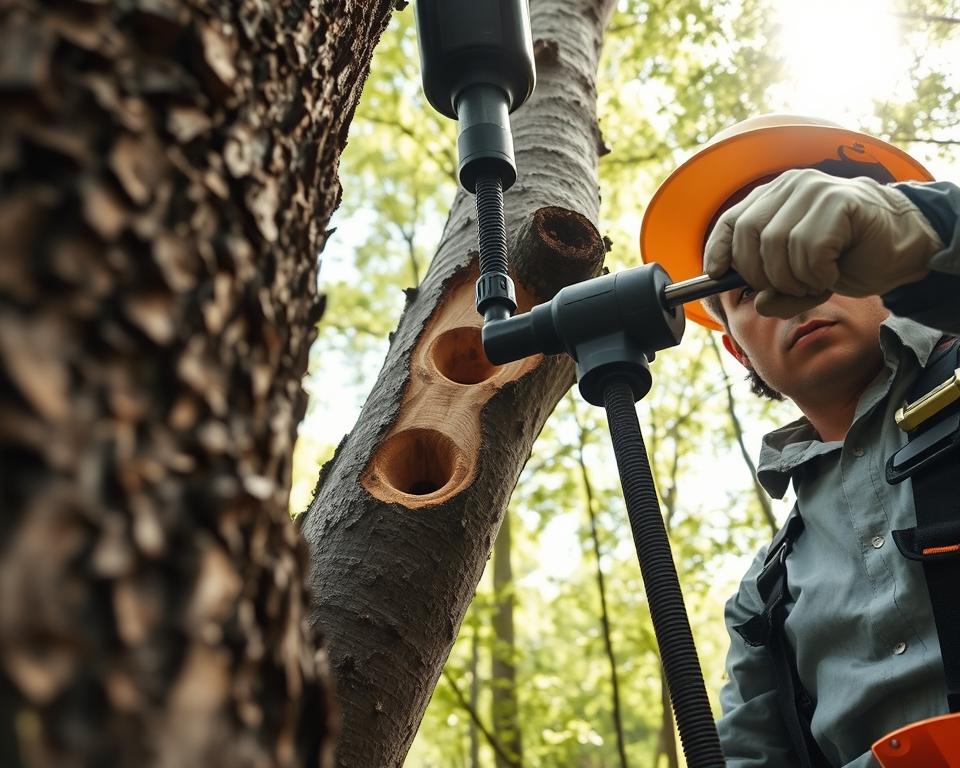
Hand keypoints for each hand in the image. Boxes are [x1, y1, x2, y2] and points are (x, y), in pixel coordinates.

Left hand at [703, 169, 942, 317]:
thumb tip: (759, 302)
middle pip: (749, 236)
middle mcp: (790, 186)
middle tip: (790, 287)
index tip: (715, 274)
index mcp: (775, 197)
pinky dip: (818, 273)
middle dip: (762, 274)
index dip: (718, 249)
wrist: (902, 247)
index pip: (731, 221)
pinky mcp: (838, 201)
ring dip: (795, 277)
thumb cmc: (848, 258)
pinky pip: (808, 249)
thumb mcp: (804, 281)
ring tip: (817, 279)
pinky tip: (834, 271)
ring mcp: (814, 189)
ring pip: (777, 244)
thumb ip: (778, 293)